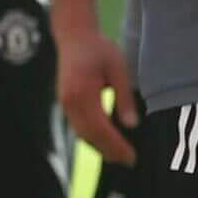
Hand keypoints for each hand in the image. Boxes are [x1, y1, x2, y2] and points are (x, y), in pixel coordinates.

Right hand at [55, 24, 139, 164]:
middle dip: (109, 151)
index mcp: (82, 94)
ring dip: (100, 147)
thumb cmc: (100, 49)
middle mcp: (70, 103)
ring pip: (81, 134)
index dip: (116, 145)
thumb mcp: (118, 67)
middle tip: (129, 161)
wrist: (74, 37)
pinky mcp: (65, 104)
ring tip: (120, 155)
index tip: (131, 156)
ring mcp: (65, 105)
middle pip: (89, 136)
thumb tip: (132, 124)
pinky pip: (78, 127)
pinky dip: (92, 137)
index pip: (100, 128)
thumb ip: (124, 96)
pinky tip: (106, 140)